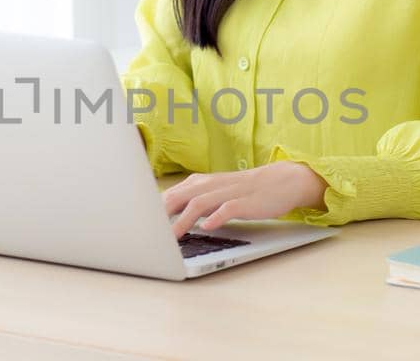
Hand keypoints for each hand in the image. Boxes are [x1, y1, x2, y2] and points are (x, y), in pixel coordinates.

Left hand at [162, 162, 328, 237]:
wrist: (281, 181)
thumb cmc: (243, 191)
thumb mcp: (214, 193)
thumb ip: (191, 201)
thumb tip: (164, 216)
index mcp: (200, 183)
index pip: (170, 194)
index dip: (152, 210)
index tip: (138, 225)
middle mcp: (211, 185)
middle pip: (179, 197)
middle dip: (161, 215)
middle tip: (147, 233)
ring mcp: (228, 192)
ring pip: (200, 203)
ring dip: (183, 220)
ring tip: (172, 237)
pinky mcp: (246, 202)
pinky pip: (228, 208)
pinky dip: (216, 217)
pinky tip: (207, 227)